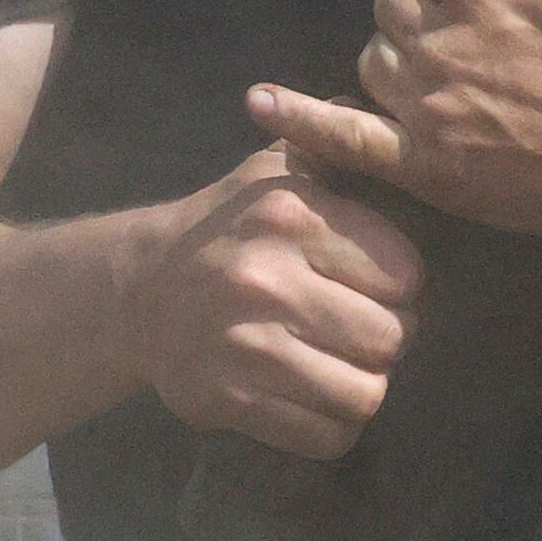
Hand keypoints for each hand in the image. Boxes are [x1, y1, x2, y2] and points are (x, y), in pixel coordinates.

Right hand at [124, 145, 426, 464]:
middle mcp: (268, 283)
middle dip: (387, 338)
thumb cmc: (226, 227)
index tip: (376, 283)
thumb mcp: (272, 170)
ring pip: (366, 393)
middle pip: (392, 338)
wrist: (136, 292)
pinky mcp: (230, 403)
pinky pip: (327, 437)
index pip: (405, 273)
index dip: (402, 284)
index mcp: (291, 219)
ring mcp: (247, 349)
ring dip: (363, 385)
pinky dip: (333, 426)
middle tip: (360, 328)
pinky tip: (315, 396)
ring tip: (341, 363)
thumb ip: (327, 138)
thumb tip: (366, 103)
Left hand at [250, 0, 541, 236]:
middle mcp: (441, 37)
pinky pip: (342, 136)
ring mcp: (427, 104)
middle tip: (478, 40)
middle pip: (393, 5)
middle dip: (427, 14)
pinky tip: (260, 103)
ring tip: (451, 79)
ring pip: (375, 61)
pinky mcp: (424, 164)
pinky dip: (297, 118)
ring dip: (400, 62)